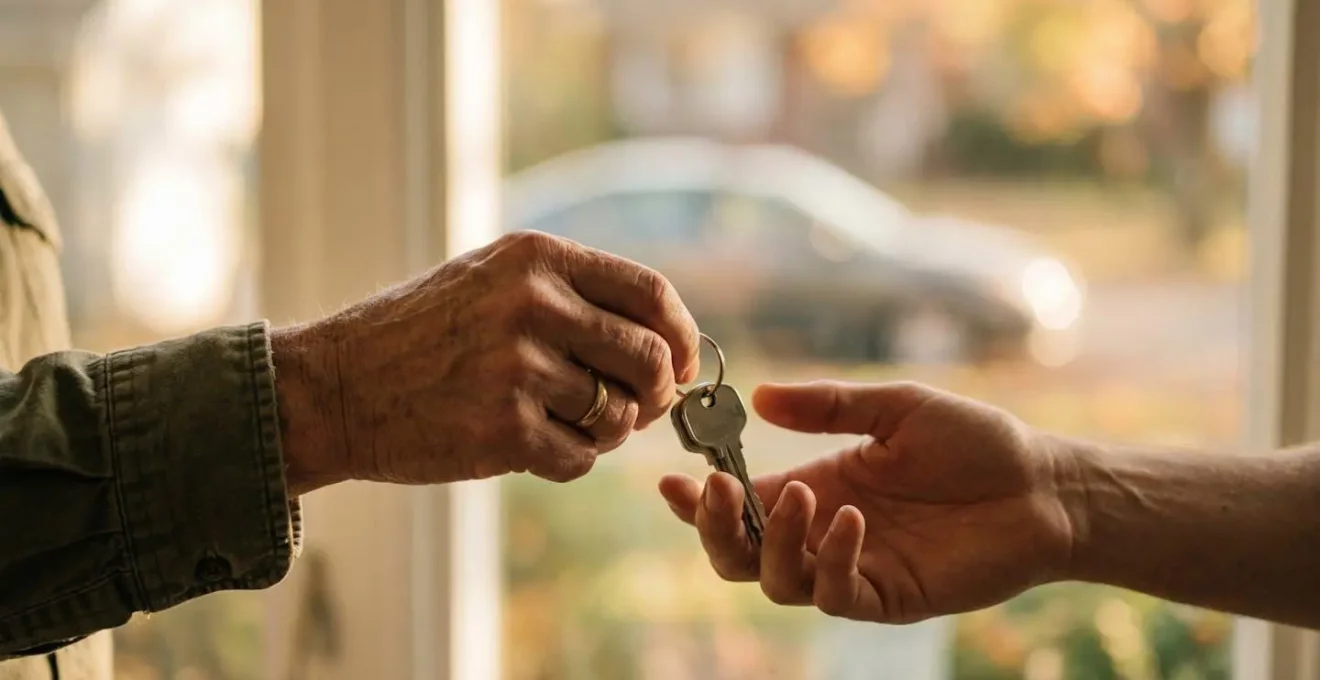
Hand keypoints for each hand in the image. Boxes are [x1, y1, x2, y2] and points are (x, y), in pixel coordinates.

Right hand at [275, 231, 699, 492]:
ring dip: (606, 430)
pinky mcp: (502, 432)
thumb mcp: (489, 280)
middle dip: (657, 392)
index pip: (650, 292)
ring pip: (617, 414)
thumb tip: (664, 340)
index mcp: (535, 258)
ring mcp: (516, 369)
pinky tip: (532, 446)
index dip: (682, 334)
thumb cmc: (418, 335)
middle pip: (649, 358)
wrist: (332, 387)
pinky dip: (570, 461)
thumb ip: (570, 295)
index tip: (685, 363)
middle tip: (638, 407)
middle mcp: (531, 305)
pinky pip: (580, 458)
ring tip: (566, 423)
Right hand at [659, 381, 1078, 623]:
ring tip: (805, 494)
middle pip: (738, 555)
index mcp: (815, 486)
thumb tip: (758, 397)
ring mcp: (853, 567)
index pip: (740, 503)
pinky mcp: (888, 596)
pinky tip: (852, 518)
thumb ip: (827, 406)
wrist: (1043, 485)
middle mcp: (822, 532)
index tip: (669, 478)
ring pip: (776, 581)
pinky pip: (837, 593)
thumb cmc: (973, 442)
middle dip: (715, 530)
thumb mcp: (894, 407)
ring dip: (774, 540)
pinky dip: (831, 558)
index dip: (697, 499)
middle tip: (720, 493)